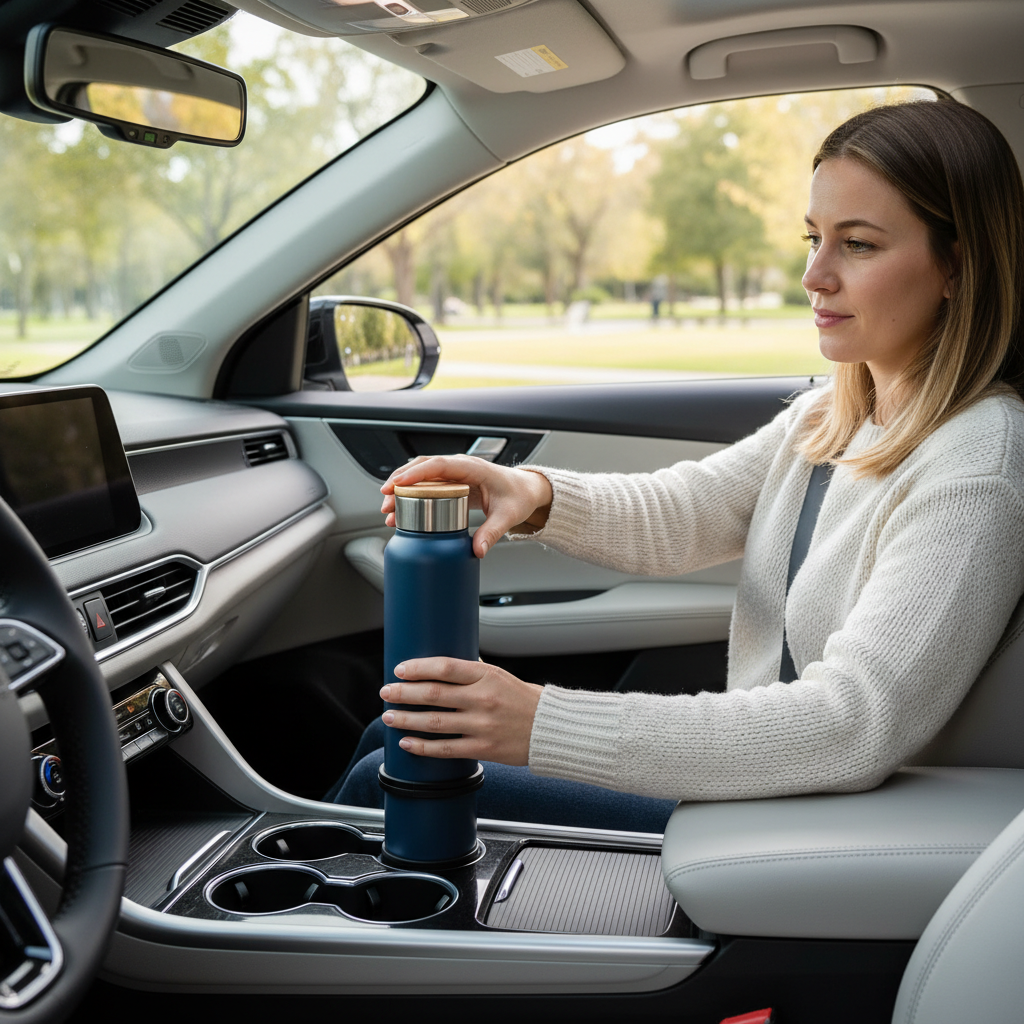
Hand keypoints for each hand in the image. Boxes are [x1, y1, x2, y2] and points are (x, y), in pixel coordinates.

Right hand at [380, 455, 552, 557]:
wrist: (526, 490)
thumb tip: (477, 551)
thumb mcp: (507, 516)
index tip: (397, 485)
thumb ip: (492, 533)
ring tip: (388, 511)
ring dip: (402, 490)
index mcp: (473, 468)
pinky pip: (427, 484)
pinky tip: (401, 510)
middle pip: (423, 468)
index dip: (416, 474)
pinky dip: (411, 494)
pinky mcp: (452, 482)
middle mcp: (461, 466)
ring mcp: (455, 473)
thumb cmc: (518, 497)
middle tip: (386, 503)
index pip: (439, 465)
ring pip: (421, 476)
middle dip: (400, 483)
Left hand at [380, 658, 543, 764]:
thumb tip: (443, 665)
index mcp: (486, 676)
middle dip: (404, 693)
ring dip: (406, 720)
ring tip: (389, 717)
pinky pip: (445, 749)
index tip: (401, 670)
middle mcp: (482, 699)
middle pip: (433, 694)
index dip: (418, 668)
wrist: (549, 728)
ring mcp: (481, 725)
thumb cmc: (525, 700)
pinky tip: (407, 743)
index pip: (444, 667)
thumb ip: (472, 671)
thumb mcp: (500, 676)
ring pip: (434, 722)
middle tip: (386, 692)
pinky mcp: (483, 748)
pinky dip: (423, 747)